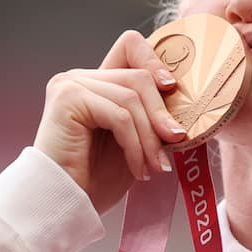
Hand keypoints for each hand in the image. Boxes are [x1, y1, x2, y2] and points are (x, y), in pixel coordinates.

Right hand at [36, 30, 189, 213]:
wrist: (67, 206)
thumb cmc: (96, 180)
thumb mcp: (136, 142)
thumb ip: (151, 116)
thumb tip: (185, 103)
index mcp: (97, 82)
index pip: (131, 46)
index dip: (155, 61)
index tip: (173, 90)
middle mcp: (80, 77)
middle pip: (139, 76)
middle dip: (161, 115)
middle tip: (174, 145)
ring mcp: (71, 84)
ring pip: (132, 97)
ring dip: (150, 138)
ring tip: (154, 167)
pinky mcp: (67, 99)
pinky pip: (119, 115)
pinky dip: (135, 145)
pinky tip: (137, 169)